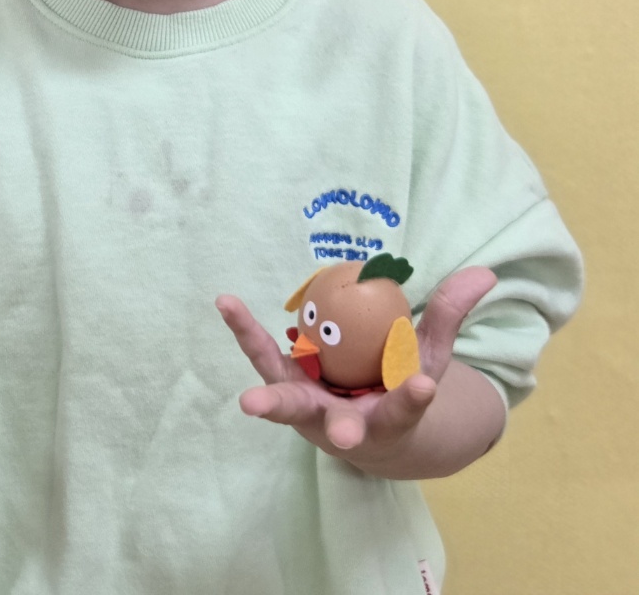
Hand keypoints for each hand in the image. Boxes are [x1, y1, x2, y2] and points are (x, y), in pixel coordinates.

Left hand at [216, 267, 499, 477]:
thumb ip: (448, 316)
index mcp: (391, 421)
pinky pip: (264, 356)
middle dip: (339, 432)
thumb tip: (484, 272)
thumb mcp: (432, 358)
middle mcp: (347, 424)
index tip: (425, 386)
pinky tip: (226, 301)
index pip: (405, 411)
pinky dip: (246, 332)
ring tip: (248, 402)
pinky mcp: (286, 384)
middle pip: (340, 429)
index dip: (413, 398)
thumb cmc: (403, 389)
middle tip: (340, 438)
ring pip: (290, 401)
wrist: (369, 432)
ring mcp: (311, 409)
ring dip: (270, 399)